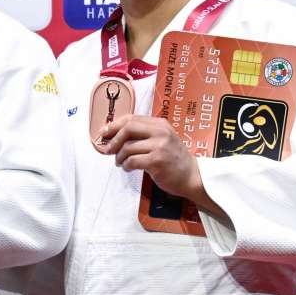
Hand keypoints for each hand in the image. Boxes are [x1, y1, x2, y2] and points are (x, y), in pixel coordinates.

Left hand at [100, 114, 221, 214]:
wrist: (192, 176)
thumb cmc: (173, 159)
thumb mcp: (162, 140)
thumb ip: (143, 134)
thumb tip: (114, 134)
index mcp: (160, 124)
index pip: (131, 118)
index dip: (114, 125)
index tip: (103, 133)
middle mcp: (161, 132)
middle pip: (128, 128)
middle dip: (113, 139)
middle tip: (108, 150)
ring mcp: (160, 146)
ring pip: (127, 147)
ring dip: (119, 157)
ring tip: (120, 163)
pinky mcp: (157, 161)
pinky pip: (132, 161)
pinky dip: (126, 165)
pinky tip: (128, 168)